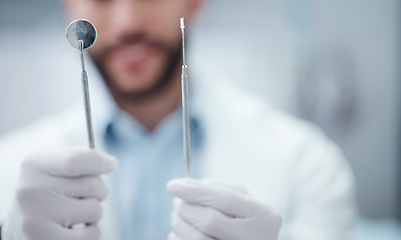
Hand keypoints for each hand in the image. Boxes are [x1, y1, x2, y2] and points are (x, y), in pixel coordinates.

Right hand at [2, 148, 117, 239]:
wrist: (25, 224)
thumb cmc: (52, 190)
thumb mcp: (59, 167)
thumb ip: (84, 159)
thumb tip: (110, 163)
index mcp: (36, 164)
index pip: (75, 160)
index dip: (100, 163)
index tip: (112, 165)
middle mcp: (30, 189)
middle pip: (92, 185)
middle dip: (99, 191)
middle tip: (83, 196)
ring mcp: (35, 217)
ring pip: (94, 210)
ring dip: (94, 213)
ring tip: (76, 213)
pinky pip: (89, 235)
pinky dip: (92, 232)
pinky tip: (78, 229)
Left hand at [167, 178, 281, 239]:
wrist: (255, 239)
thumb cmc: (246, 216)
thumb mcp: (241, 197)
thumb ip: (216, 189)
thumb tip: (184, 186)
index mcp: (264, 216)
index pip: (225, 199)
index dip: (196, 191)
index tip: (172, 185)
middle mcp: (256, 238)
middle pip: (209, 221)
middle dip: (186, 208)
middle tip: (176, 202)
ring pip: (198, 239)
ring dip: (180, 224)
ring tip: (177, 215)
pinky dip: (179, 239)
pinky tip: (178, 232)